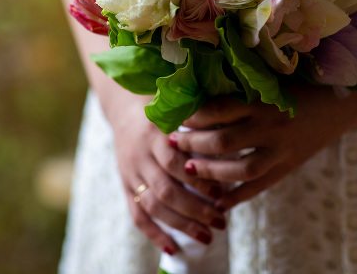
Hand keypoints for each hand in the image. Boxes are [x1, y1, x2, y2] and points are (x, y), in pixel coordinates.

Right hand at [108, 94, 228, 253]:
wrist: (126, 109)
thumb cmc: (165, 111)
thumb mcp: (179, 111)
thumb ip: (200, 126)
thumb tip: (231, 148)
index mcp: (156, 134)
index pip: (175, 162)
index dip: (197, 179)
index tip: (221, 192)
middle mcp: (141, 155)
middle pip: (166, 189)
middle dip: (195, 209)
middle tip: (220, 221)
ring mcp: (131, 172)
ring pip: (153, 205)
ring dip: (180, 225)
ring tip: (207, 237)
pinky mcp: (125, 186)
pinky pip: (137, 215)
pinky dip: (154, 234)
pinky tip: (173, 248)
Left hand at [171, 86, 356, 209]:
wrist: (345, 99)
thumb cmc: (303, 82)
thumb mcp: (270, 82)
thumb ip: (241, 89)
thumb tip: (201, 91)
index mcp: (262, 101)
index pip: (218, 109)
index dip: (193, 115)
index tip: (176, 115)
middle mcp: (270, 126)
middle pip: (222, 141)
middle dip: (192, 144)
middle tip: (173, 142)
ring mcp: (281, 150)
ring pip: (239, 169)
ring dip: (210, 172)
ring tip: (189, 169)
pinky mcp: (289, 166)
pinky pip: (259, 186)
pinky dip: (237, 196)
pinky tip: (218, 201)